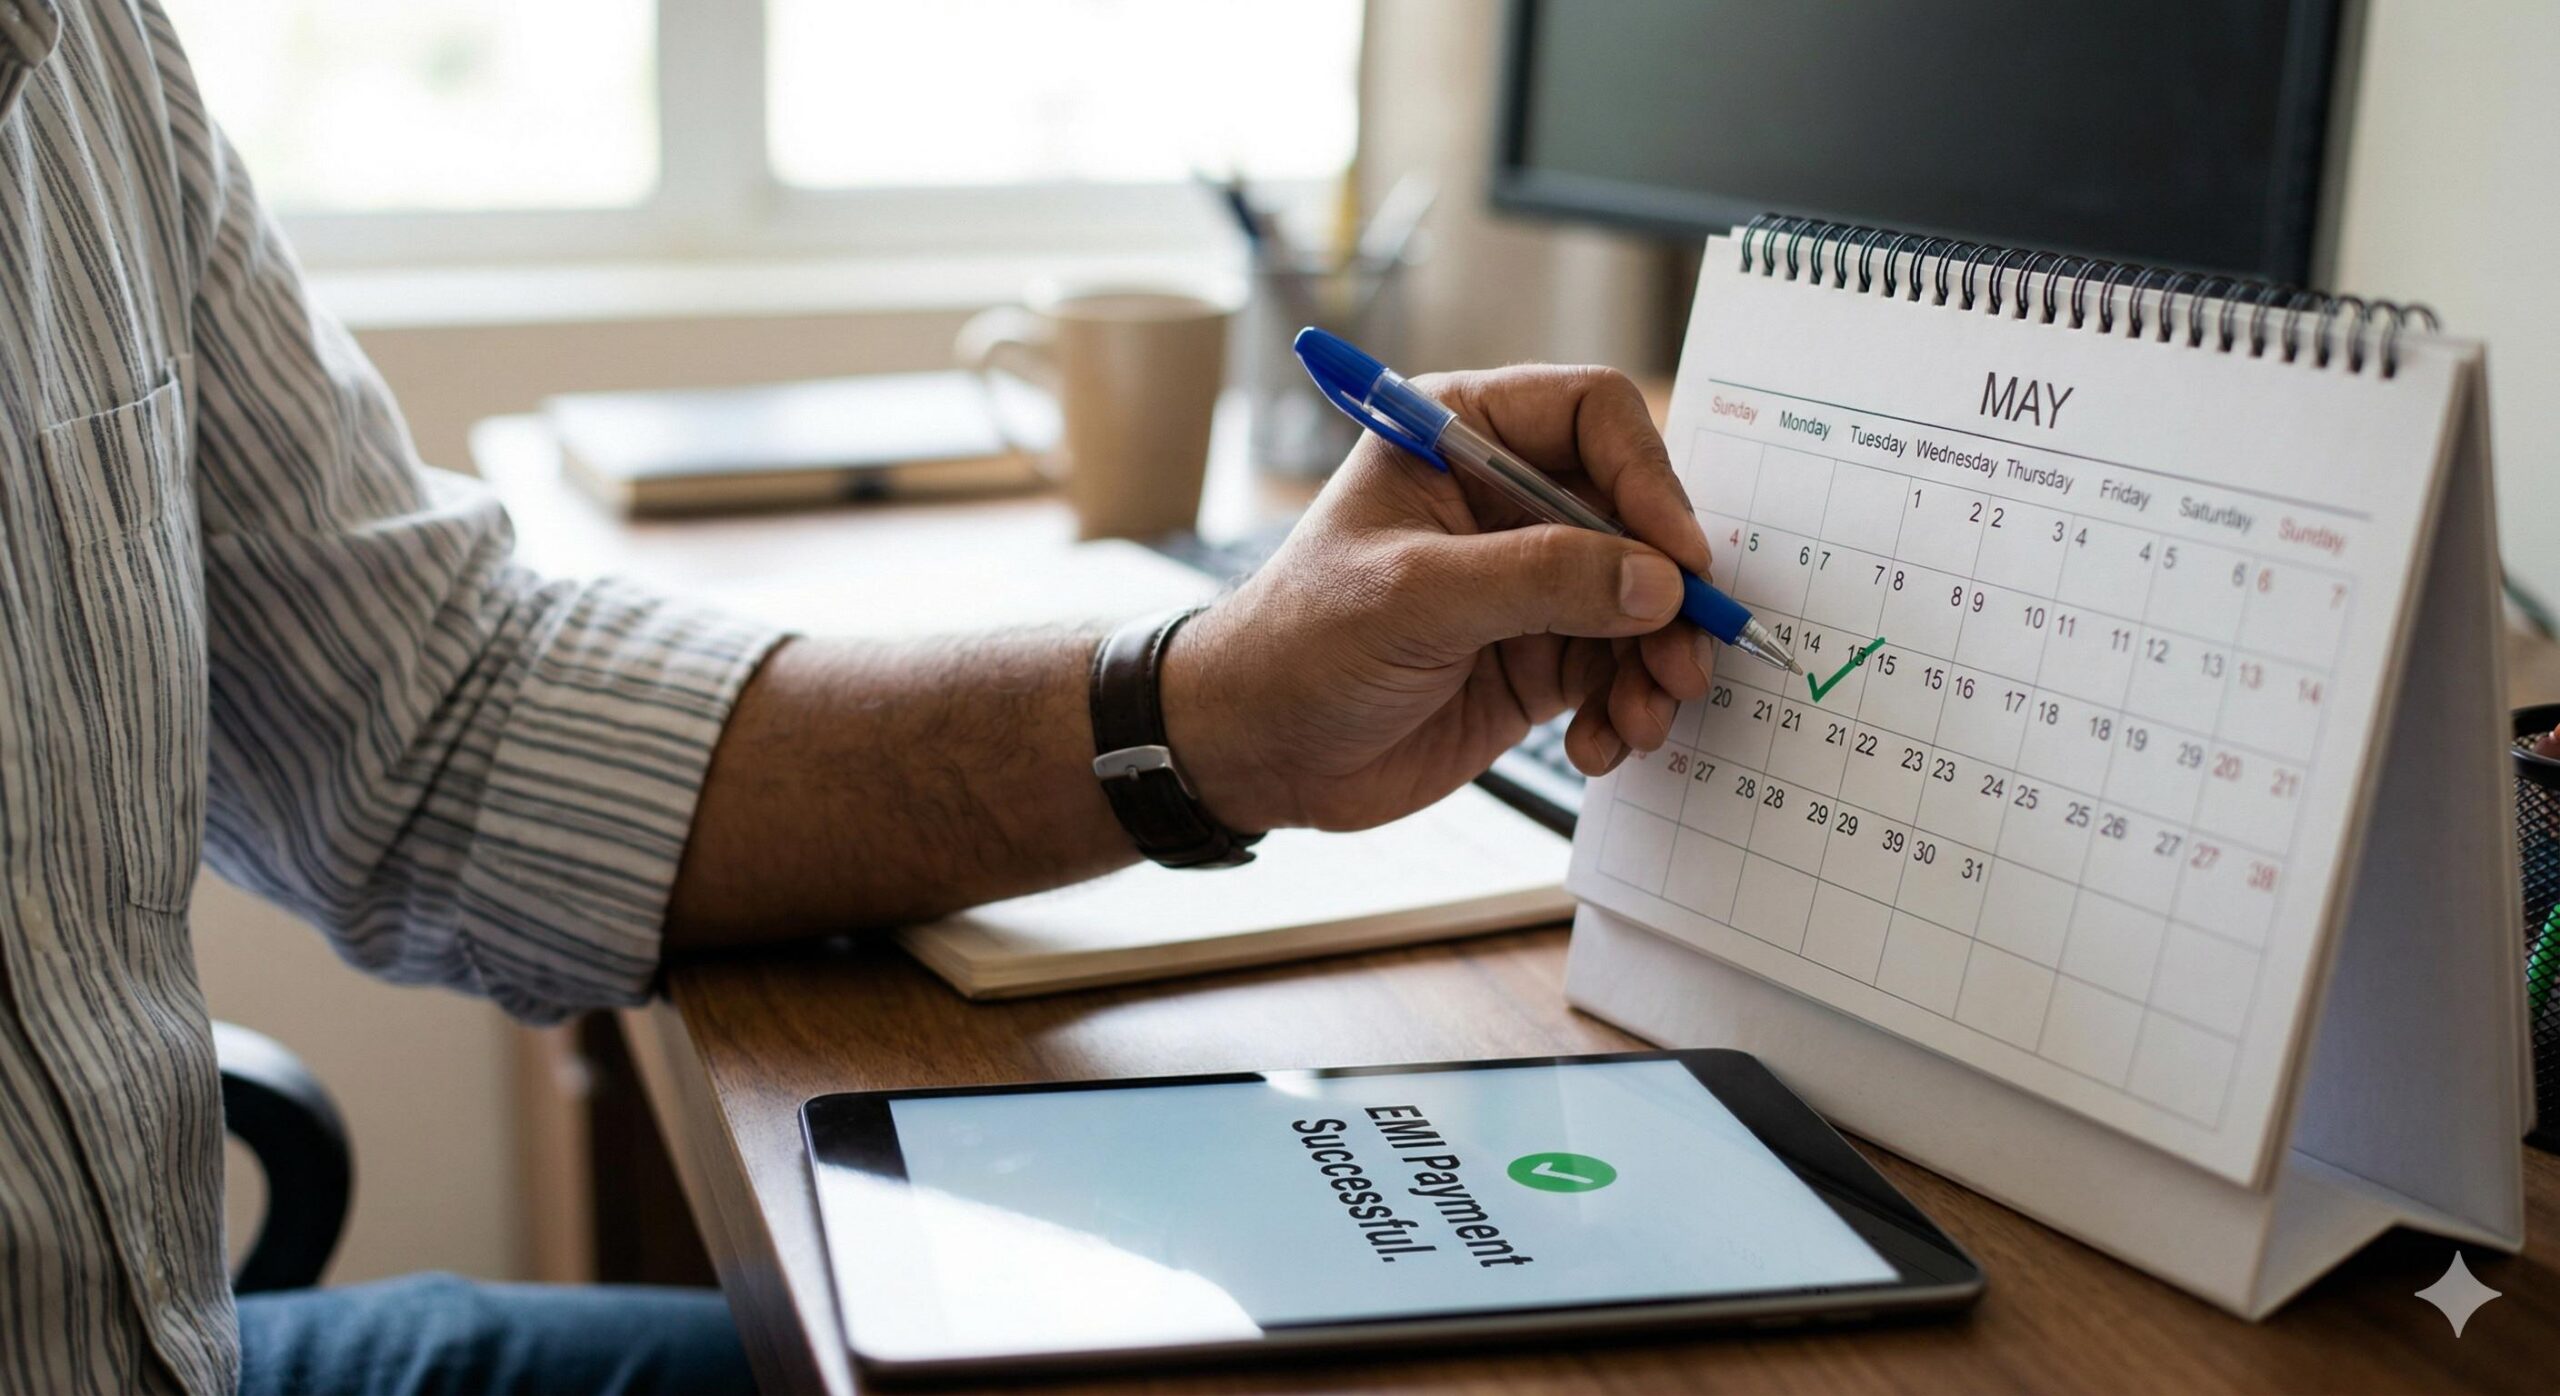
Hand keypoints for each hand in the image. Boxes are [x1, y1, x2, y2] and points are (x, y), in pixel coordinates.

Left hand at [1163, 364, 1714, 832]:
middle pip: (1636, 516)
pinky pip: (1617, 671)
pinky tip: (1598, 745)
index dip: (1649, 478)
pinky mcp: (1535, 656)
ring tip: (1642, 719)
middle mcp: (1506, 499)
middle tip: (1685, 658)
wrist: (1255, 751)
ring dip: (1657, 664)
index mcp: (1462, 436)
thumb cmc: (1298, 645)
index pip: (1594, 415)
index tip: (1677, 557)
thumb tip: (1655, 582)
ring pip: (1640, 602)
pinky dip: (1626, 709)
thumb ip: (1539, 580)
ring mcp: (1526, 581)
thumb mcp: (1414, 598)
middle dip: (1669, 591)